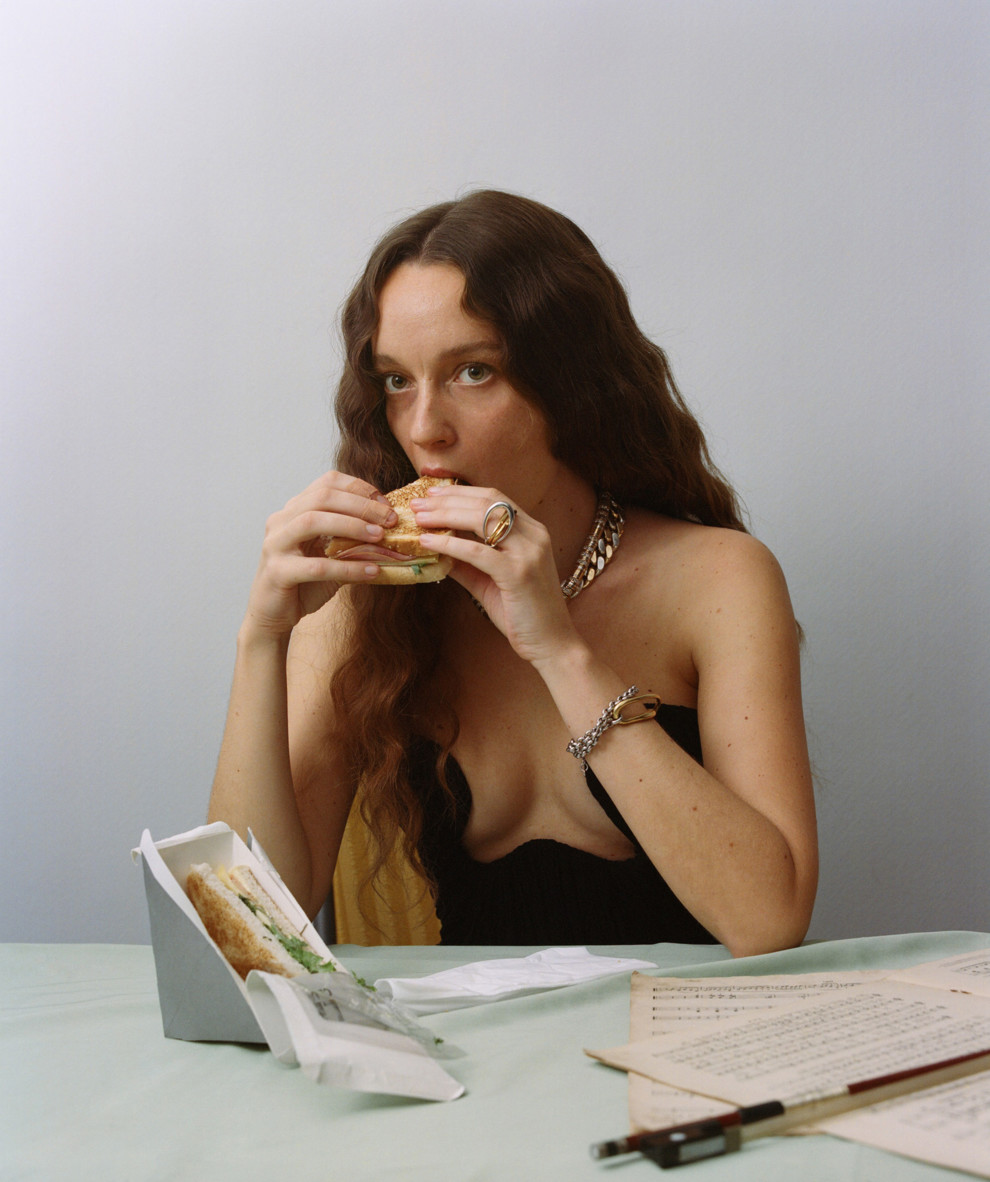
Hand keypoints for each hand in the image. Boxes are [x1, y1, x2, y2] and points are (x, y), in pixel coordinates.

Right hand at [242, 472, 396, 638]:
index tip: (386, 505)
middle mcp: (281, 520)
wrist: (274, 615)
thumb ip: (354, 540)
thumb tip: (392, 531)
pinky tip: (371, 572)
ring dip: (352, 526)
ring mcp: (275, 544)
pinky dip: (348, 568)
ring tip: (380, 537)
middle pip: (322, 497)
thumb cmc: (305, 582)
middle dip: (361, 505)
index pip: (328, 482)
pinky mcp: (277, 572)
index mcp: (295, 509)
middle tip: (390, 520)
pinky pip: (316, 566)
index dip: (360, 488)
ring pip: (313, 521)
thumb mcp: (332, 555)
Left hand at [411, 484, 577, 663]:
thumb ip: (466, 563)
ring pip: (482, 518)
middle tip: (417, 503)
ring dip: (445, 515)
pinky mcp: (519, 573)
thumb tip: (434, 549)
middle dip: (447, 499)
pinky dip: (450, 544)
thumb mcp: (489, 581)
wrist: (552, 643)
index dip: (460, 491)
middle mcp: (534, 534)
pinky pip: (478, 551)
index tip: (431, 492)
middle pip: (486, 501)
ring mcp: (529, 552)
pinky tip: (429, 543)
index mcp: (531, 531)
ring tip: (419, 518)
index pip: (493, 496)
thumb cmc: (522, 613)